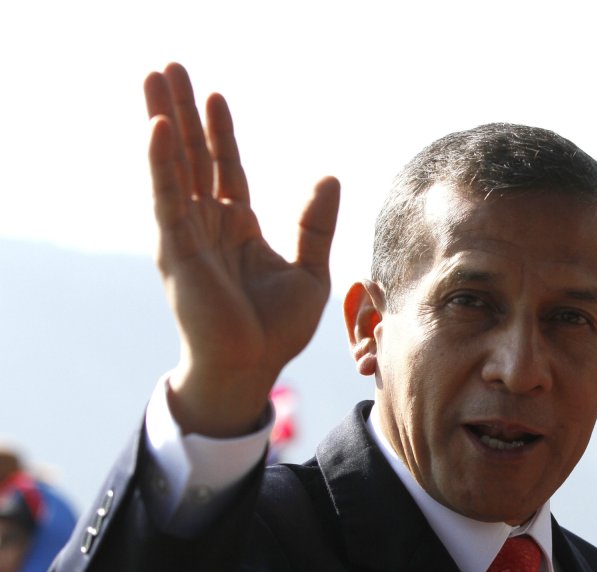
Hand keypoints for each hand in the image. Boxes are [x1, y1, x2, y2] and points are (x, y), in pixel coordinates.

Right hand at [145, 63, 339, 436]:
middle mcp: (207, 226)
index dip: (220, 132)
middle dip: (183, 111)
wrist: (253, 368)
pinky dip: (163, 162)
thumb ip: (316, 224)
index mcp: (236, 229)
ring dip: (164, 119)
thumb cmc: (277, 330)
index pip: (225, 169)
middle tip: (169, 67)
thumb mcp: (309, 270)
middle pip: (193, 156)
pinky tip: (160, 127)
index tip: (214, 95)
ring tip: (154, 76)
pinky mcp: (178, 251)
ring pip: (174, 166)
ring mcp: (188, 236)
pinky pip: (169, 198)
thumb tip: (329, 176)